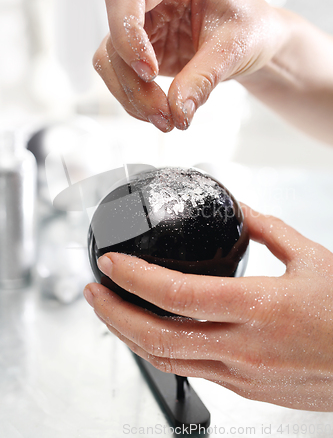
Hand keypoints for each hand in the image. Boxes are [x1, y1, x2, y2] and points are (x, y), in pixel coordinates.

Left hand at [84, 204, 332, 410]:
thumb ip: (269, 229)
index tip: (112, 263)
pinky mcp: (245, 389)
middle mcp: (244, 346)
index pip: (177, 294)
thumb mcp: (311, 259)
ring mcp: (241, 374)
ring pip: (167, 361)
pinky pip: (190, 370)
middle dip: (114, 313)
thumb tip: (240, 210)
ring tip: (110, 312)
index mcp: (259, 307)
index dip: (135, 277)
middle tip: (93, 290)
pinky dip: (160, 350)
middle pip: (157, 336)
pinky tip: (152, 333)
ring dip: (129, 336)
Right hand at [93, 0, 286, 131]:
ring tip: (166, 120)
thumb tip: (177, 111)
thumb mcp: (234, 50)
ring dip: (132, 96)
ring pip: (112, 62)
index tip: (150, 71)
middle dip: (134, 82)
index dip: (128, 35)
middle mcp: (152, 0)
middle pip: (114, 37)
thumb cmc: (251, 29)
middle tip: (163, 112)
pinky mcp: (143, 54)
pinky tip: (160, 114)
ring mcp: (145, 28)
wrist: (256, 44)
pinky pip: (122, 78)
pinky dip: (136, 101)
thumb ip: (203, 78)